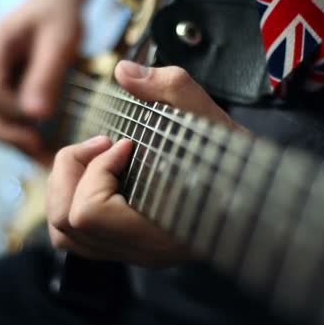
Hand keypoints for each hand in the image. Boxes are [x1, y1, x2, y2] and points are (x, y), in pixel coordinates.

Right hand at [0, 0, 86, 164]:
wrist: (56, 6)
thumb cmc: (60, 18)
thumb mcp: (60, 43)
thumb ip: (46, 76)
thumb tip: (36, 115)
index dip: (11, 111)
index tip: (42, 120)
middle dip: (5, 133)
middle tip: (37, 149)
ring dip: (7, 138)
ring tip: (38, 152)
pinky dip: (13, 133)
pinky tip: (36, 144)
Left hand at [47, 61, 243, 266]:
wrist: (260, 198)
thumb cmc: (240, 166)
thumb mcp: (212, 121)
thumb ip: (171, 89)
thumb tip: (124, 72)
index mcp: (160, 232)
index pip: (89, 212)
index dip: (98, 167)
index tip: (128, 142)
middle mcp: (142, 250)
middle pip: (65, 222)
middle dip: (73, 171)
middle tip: (104, 145)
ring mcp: (134, 252)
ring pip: (64, 234)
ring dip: (67, 186)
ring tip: (97, 159)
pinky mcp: (130, 247)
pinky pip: (77, 236)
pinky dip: (74, 200)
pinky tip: (101, 176)